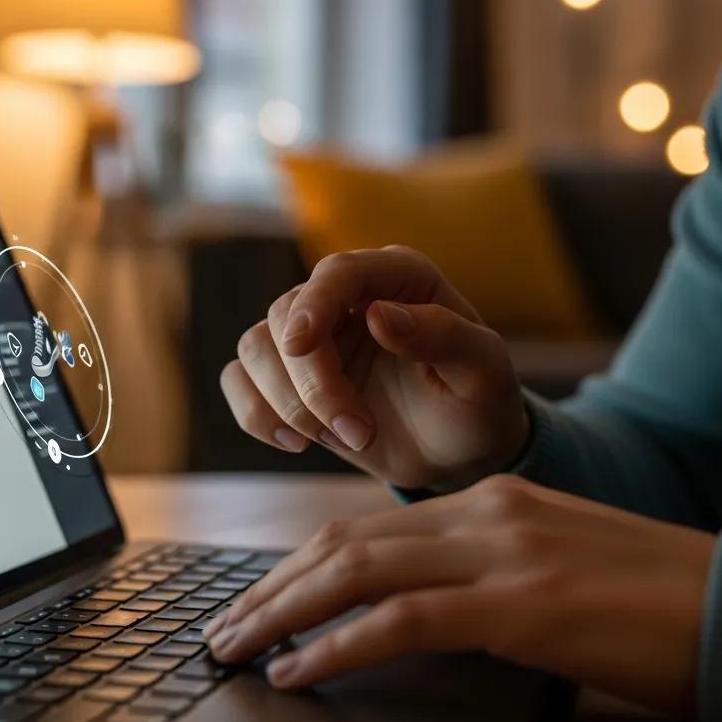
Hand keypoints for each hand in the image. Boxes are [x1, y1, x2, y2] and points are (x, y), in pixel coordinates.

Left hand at [205, 476, 715, 716]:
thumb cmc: (645, 596)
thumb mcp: (547, 565)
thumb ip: (477, 570)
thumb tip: (404, 607)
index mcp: (486, 502)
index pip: (364, 528)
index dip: (299, 564)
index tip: (258, 598)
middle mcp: (483, 515)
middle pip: (344, 544)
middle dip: (272, 587)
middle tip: (223, 626)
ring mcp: (501, 554)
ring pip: (357, 572)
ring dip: (284, 612)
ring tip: (236, 646)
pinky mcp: (521, 606)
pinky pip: (404, 622)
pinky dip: (340, 645)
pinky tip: (301, 670)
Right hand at [220, 246, 528, 487]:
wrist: (456, 450)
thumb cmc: (476, 402)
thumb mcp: (483, 372)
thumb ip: (443, 336)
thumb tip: (377, 315)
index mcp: (397, 277)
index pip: (338, 271)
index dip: (314, 303)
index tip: (300, 345)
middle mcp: (346, 297)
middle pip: (287, 317)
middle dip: (313, 383)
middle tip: (359, 434)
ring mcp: (312, 336)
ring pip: (255, 347)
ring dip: (287, 402)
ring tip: (343, 439)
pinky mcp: (286, 375)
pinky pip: (239, 380)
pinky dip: (255, 413)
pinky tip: (297, 443)